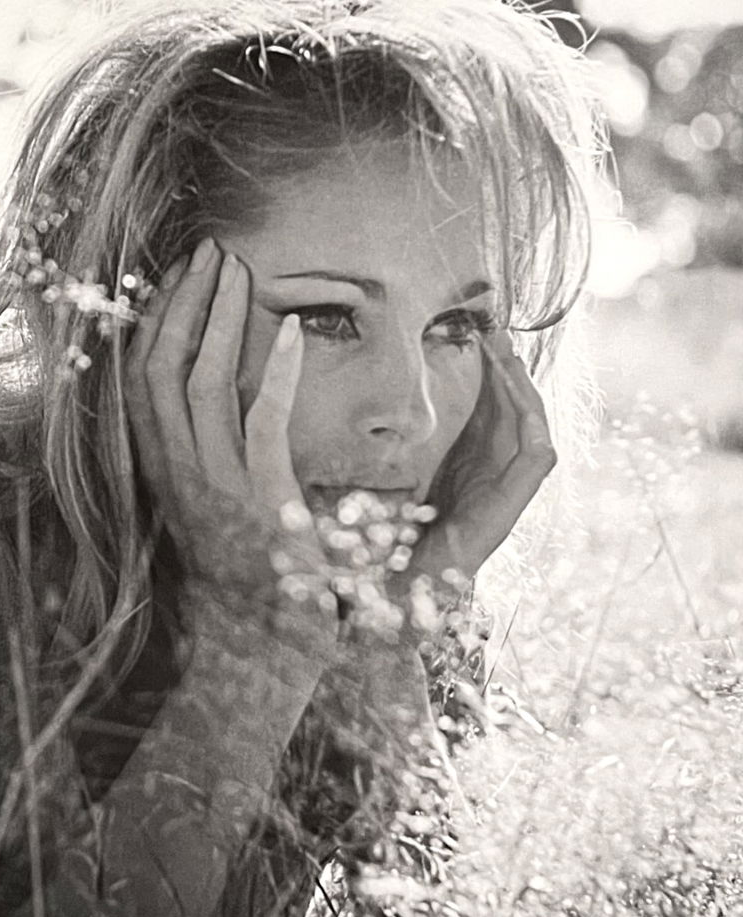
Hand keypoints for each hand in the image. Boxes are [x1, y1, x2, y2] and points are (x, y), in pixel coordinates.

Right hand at [125, 238, 336, 638]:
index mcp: (162, 472)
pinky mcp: (260, 501)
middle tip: (208, 250)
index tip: (175, 275)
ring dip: (219, 317)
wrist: (264, 651)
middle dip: (182, 301)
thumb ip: (210, 459)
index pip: (140, 379)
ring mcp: (215, 487)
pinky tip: (292, 331)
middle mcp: (177, 474)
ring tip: (238, 268)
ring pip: (200, 383)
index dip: (154, 320)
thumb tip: (218, 404)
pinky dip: (273, 371)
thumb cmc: (249, 581)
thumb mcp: (217, 510)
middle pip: (161, 367)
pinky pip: (260, 421)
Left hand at [397, 330, 555, 610]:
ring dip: (523, 389)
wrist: (401, 586)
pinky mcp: (512, 505)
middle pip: (512, 410)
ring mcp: (507, 489)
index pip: (488, 407)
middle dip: (507, 370)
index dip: (487, 372)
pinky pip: (537, 458)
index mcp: (468, 463)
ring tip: (508, 354)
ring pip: (531, 426)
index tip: (475, 335)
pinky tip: (521, 397)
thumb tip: (378, 402)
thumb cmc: (394, 536)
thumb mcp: (395, 474)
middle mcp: (492, 472)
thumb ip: (398, 444)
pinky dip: (534, 426)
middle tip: (495, 330)